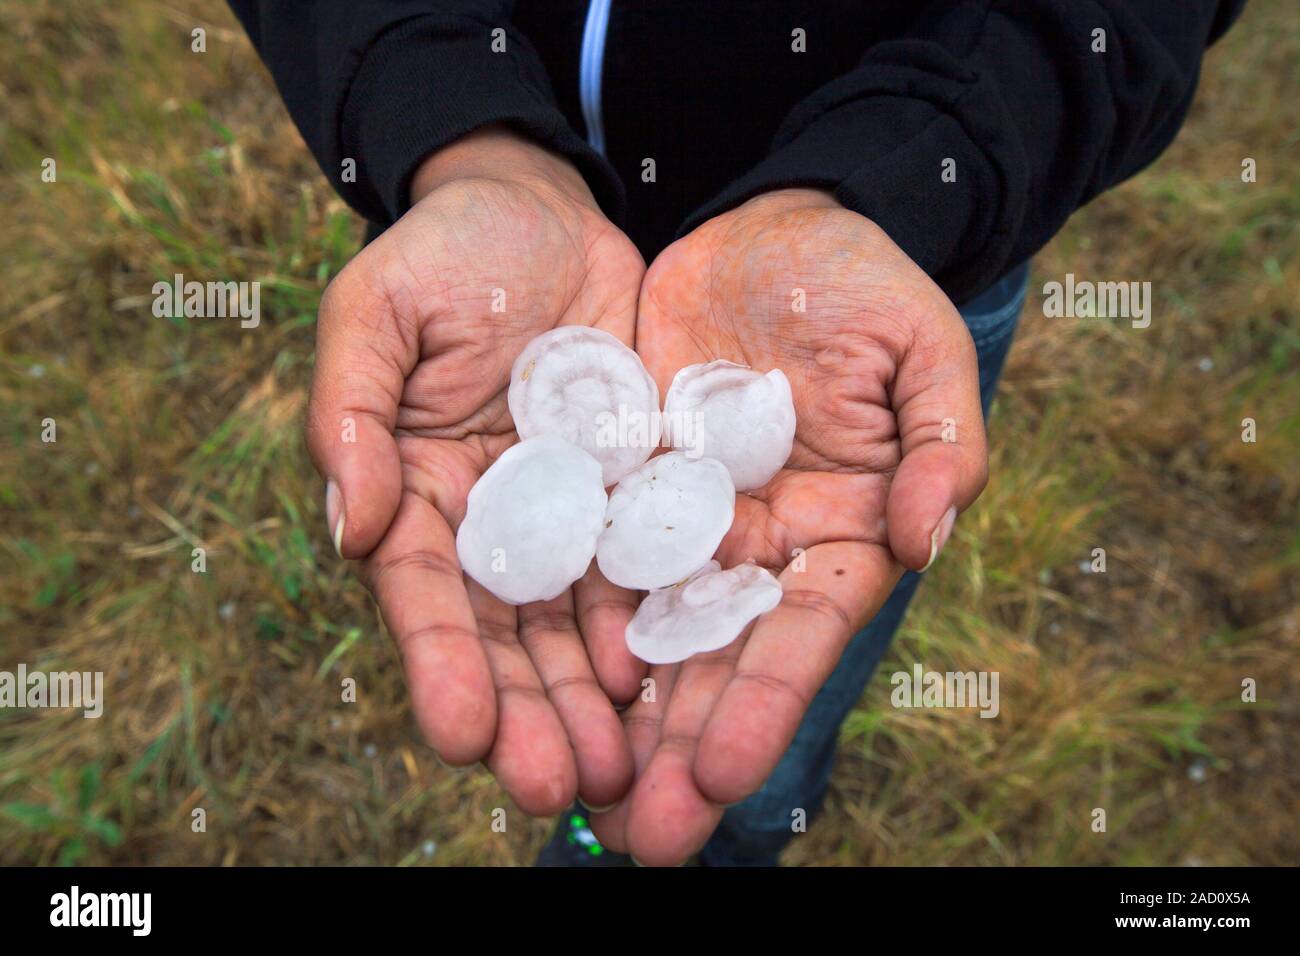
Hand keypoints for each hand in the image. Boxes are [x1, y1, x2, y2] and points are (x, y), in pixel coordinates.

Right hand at [306, 127, 646, 813]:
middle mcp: (493, 523)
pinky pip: (648, 565)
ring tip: (621, 767)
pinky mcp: (632, 490)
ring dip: (594, 699)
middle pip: (509, 635)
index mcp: (416, 493)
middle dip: (529, 713)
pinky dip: (657, 624)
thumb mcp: (375, 312)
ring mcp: (568, 513)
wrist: (541, 210)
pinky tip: (673, 678)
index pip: (426, 596)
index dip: (443, 666)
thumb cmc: (443, 253)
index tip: (462, 734)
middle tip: (556, 788)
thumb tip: (351, 529)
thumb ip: (349, 413)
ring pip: (580, 623)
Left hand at [591, 189, 987, 863]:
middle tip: (644, 837)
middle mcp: (756, 546)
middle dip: (682, 746)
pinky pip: (584, 554)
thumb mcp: (924, 347)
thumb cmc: (864, 281)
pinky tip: (525, 681)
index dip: (766, 702)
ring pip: (641, 627)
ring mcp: (683, 519)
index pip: (801, 634)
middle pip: (714, 658)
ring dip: (612, 713)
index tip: (724, 775)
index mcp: (838, 531)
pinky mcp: (620, 481)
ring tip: (574, 791)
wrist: (772, 224)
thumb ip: (944, 441)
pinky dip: (560, 619)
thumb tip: (929, 536)